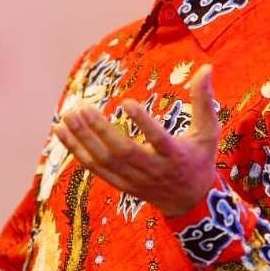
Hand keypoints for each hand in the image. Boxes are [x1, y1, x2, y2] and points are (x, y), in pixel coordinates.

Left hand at [55, 64, 219, 216]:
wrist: (189, 202)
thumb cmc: (199, 159)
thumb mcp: (208, 132)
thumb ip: (205, 101)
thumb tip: (207, 68)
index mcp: (175, 156)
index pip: (158, 140)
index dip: (143, 123)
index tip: (126, 102)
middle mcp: (152, 170)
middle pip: (123, 152)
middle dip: (100, 130)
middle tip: (82, 107)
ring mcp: (133, 179)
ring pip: (104, 161)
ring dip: (83, 139)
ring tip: (67, 115)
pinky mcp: (119, 184)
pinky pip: (94, 168)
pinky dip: (76, 151)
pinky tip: (61, 131)